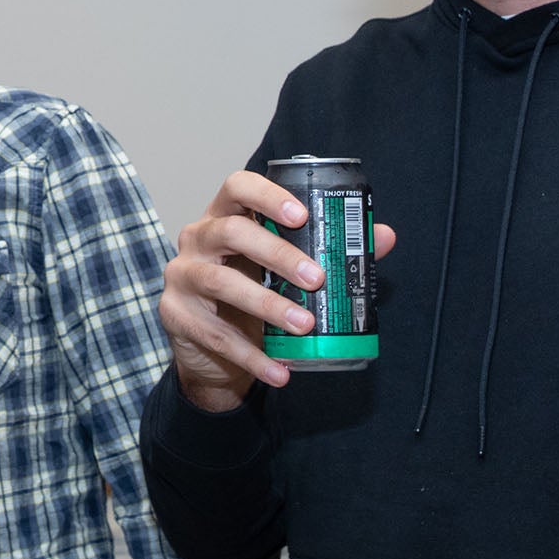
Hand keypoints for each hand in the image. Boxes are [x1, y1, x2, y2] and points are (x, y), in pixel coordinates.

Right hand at [159, 171, 394, 413]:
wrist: (210, 349)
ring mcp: (181, 276)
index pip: (237, 187)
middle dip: (278, 254)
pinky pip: (215, 335)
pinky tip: (280, 370)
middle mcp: (197, 238)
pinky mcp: (175, 315)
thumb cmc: (251, 291)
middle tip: (316, 279)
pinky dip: (252, 356)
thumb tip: (383, 236)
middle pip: (231, 232)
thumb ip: (329, 250)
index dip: (268, 196)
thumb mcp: (284, 268)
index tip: (302, 216)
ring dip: (268, 305)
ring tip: (305, 326)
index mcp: (224, 215)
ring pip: (221, 283)